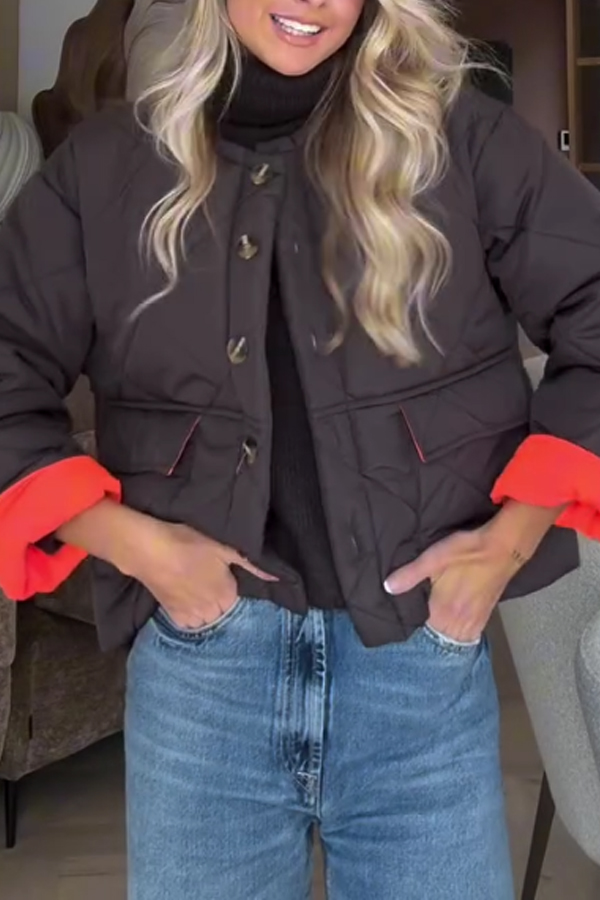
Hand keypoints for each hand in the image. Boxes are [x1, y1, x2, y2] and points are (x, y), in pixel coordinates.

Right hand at [129, 519, 276, 629]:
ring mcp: (192, 617)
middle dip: (218, 599)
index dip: (229, 585)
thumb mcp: (224, 548)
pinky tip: (185, 598)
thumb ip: (252, 565)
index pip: (237, 598)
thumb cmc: (188, 543)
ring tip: (194, 588)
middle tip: (205, 578)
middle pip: (222, 610)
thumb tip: (278, 577)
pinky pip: (189, 623)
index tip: (221, 573)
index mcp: (228, 595)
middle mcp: (212, 611)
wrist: (150, 550)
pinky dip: (189, 614)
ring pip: (206, 618)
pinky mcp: (174, 617)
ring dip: (204, 608)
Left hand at [384, 528, 520, 642]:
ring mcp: (476, 618)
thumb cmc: (468, 549)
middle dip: (429, 640)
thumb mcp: (434, 557)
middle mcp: (460, 619)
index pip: (424, 633)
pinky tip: (454, 631)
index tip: (404, 633)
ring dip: (445, 639)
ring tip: (434, 636)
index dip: (414, 633)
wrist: (505, 546)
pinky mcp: (487, 613)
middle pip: (440, 641)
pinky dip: (462, 637)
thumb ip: (410, 574)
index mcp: (443, 609)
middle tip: (416, 639)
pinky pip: (472, 635)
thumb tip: (388, 587)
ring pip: (456, 640)